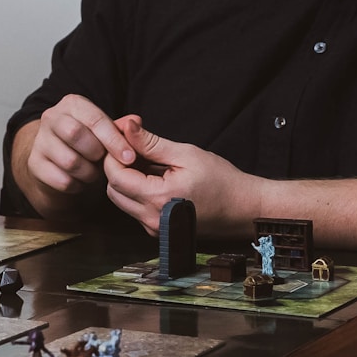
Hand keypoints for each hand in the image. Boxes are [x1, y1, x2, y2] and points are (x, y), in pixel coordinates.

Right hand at [13, 95, 135, 216]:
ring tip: (93, 172)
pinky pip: (62, 180)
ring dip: (89, 172)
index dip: (114, 140)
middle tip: (104, 162)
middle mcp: (52, 117)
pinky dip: (77, 185)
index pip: (94, 119)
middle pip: (75, 134)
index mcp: (72, 104)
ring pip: (69, 161)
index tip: (129, 157)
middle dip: (96, 153)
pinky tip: (80, 180)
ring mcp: (40, 141)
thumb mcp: (106, 132)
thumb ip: (122, 128)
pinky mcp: (34, 164)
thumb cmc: (87, 144)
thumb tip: (135, 121)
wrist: (57, 162)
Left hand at [103, 116, 260, 236]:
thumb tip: (127, 126)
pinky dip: (138, 192)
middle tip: (135, 148)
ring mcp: (154, 228)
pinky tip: (156, 179)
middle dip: (118, 167)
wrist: (243, 209)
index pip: (115, 176)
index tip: (125, 138)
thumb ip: (151, 142)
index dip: (114, 154)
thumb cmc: (222, 181)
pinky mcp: (158, 230)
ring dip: (127, 180)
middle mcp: (152, 219)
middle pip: (113, 190)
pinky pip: (135, 209)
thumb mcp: (185, 154)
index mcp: (158, 198)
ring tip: (149, 163)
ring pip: (122, 201)